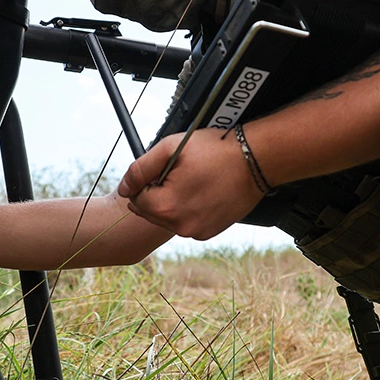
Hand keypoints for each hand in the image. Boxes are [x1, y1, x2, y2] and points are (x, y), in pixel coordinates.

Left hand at [118, 127, 264, 239]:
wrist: (256, 160)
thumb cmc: (216, 150)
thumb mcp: (170, 148)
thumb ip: (140, 169)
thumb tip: (123, 187)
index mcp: (165, 207)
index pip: (134, 198)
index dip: (144, 180)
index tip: (162, 168)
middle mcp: (180, 226)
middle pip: (150, 211)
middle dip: (157, 192)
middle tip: (179, 171)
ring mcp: (196, 231)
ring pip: (168, 217)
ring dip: (172, 200)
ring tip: (193, 179)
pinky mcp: (210, 232)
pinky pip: (187, 221)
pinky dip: (189, 208)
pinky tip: (202, 190)